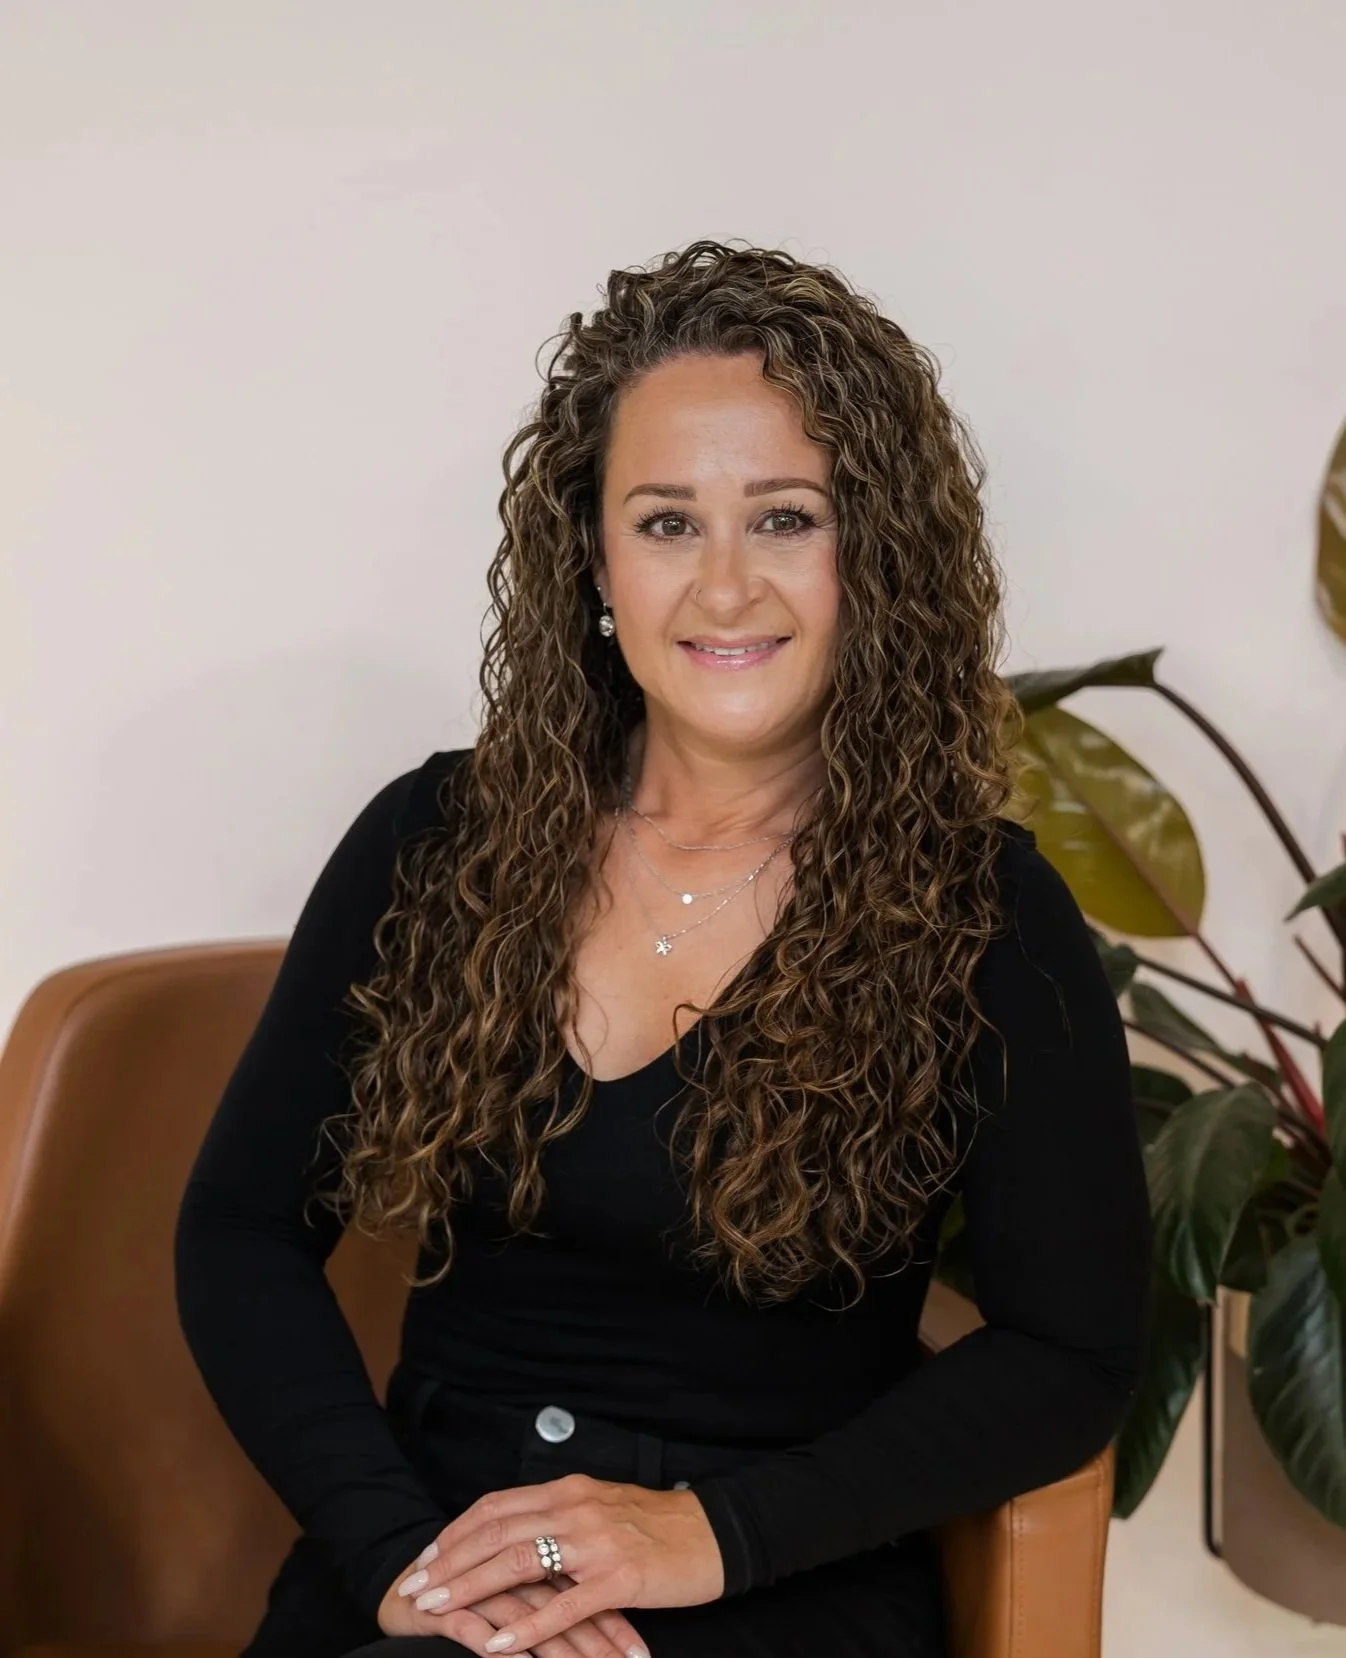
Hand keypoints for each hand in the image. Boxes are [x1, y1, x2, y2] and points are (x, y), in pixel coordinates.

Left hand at [389, 1473, 723, 1650]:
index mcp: (569, 1490)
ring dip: (470, 1588)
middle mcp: (576, 1509)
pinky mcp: (618, 1579)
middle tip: (413, 1587)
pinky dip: (524, 1628)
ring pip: (519, 1563)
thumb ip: (561, 1515)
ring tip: (435, 1610)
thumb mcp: (602, 1507)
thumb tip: (517, 1531)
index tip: (426, 1556)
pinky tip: (497, 1646)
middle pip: (497, 1532)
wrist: (714, 1532)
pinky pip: (561, 1606)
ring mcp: (596, 1543)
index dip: (457, 1531)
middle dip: (449, 1561)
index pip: (497, 1506)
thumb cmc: (657, 1525)